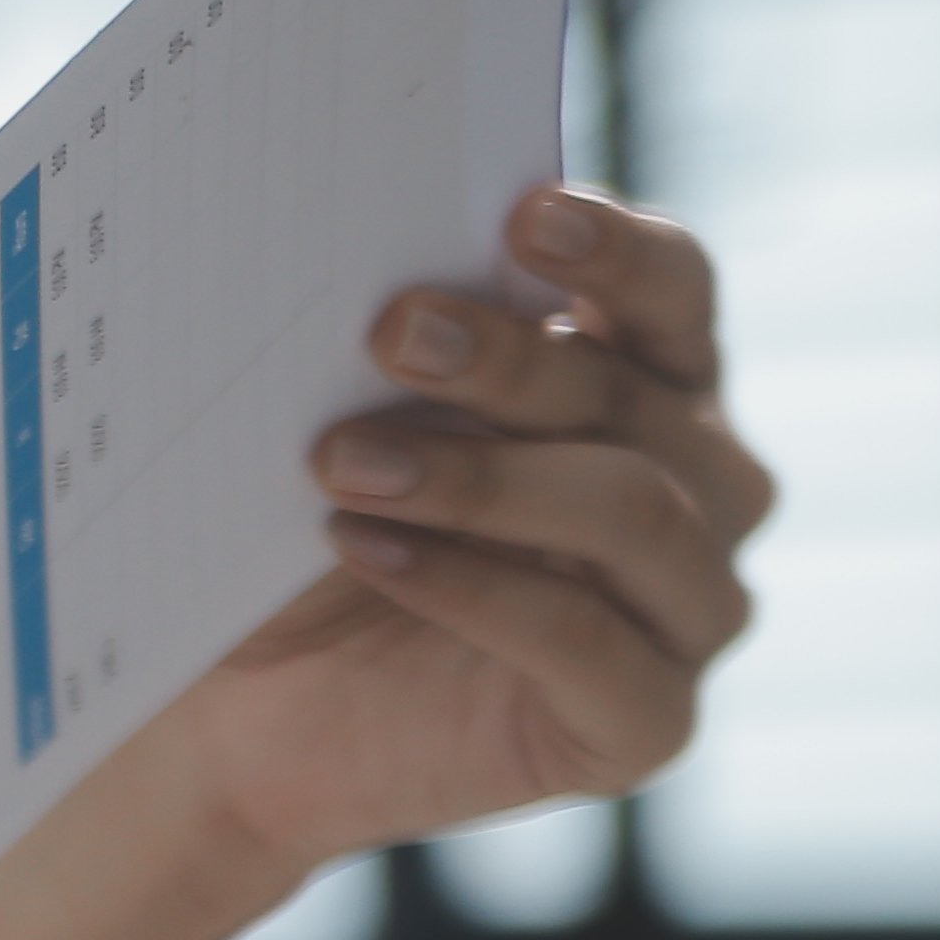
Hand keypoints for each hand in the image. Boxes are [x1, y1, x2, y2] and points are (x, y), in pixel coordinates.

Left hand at [174, 183, 776, 876]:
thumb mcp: (351, 426)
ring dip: (483, 477)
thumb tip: (395, 259)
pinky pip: (583, 641)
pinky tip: (365, 548)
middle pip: (636, 396)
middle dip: (511, 360)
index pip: (672, 293)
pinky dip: (471, 589)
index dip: (613, 251)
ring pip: (629, 512)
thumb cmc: (303, 542)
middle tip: (390, 330)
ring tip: (343, 462)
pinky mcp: (648, 724)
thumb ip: (408, 352)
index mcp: (649, 386)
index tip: (522, 215)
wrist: (240, 716)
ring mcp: (689, 611)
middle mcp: (699, 490)